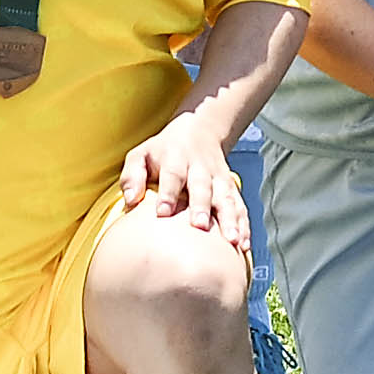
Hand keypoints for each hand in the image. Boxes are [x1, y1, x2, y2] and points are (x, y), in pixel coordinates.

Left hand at [115, 122, 248, 244]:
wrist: (199, 130)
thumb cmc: (162, 151)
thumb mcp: (141, 154)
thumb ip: (132, 176)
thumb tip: (130, 200)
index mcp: (176, 158)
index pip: (172, 176)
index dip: (168, 194)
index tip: (162, 213)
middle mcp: (200, 168)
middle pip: (202, 187)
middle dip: (202, 207)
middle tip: (200, 227)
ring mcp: (219, 177)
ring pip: (226, 198)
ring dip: (230, 218)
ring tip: (232, 240)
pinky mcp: (231, 187)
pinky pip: (240, 206)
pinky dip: (244, 224)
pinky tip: (244, 244)